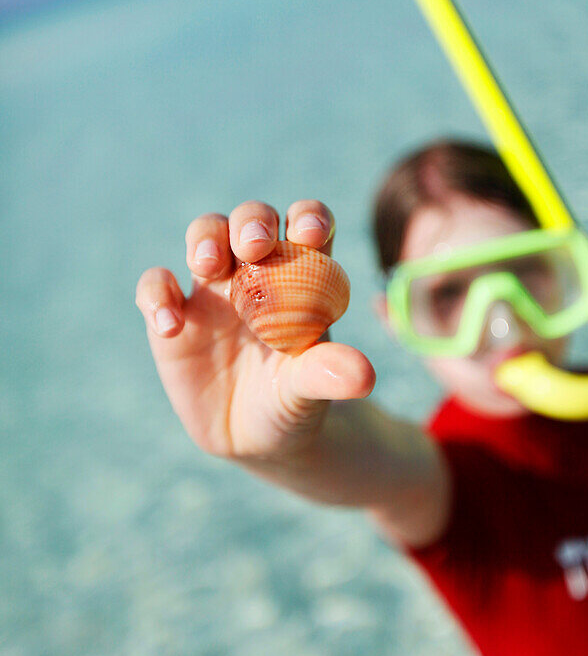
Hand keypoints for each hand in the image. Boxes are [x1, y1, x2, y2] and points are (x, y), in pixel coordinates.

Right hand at [136, 200, 374, 460]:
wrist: (256, 439)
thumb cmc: (295, 400)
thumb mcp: (311, 389)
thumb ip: (329, 374)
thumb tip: (365, 376)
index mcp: (301, 274)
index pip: (307, 225)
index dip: (309, 217)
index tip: (309, 232)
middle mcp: (256, 269)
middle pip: (251, 220)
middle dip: (252, 221)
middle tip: (254, 245)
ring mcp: (212, 288)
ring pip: (204, 236)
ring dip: (205, 240)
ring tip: (209, 265)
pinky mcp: (173, 314)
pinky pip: (155, 288)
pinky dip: (156, 296)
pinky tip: (170, 325)